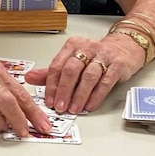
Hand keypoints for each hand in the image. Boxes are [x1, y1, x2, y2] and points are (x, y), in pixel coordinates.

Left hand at [24, 34, 145, 113]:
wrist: (125, 46)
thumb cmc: (95, 56)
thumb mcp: (72, 60)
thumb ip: (51, 71)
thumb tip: (29, 78)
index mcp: (72, 46)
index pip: (57, 65)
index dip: (51, 85)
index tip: (49, 101)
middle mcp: (87, 48)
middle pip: (71, 70)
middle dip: (63, 91)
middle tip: (59, 107)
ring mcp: (103, 56)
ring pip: (88, 76)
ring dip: (79, 95)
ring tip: (73, 109)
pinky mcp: (118, 65)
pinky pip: (106, 81)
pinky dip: (96, 95)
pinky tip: (90, 105)